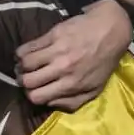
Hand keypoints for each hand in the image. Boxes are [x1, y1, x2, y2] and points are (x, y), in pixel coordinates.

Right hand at [16, 0, 131, 110]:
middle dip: (24, 82)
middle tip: (27, 78)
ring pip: (25, 63)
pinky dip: (22, 52)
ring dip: (22, 66)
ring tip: (27, 65)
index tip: (34, 90)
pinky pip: (28, 46)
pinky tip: (26, 53)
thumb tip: (50, 104)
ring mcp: (57, 51)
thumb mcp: (95, 88)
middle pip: (28, 81)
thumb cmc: (104, 62)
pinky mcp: (53, 34)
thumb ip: (73, 101)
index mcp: (72, 84)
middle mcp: (62, 68)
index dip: (32, 95)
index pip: (37, 97)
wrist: (111, 30)